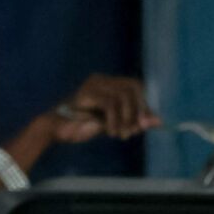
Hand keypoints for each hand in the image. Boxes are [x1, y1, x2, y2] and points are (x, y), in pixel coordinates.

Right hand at [41, 74, 157, 144]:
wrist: (55, 130)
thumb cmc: (81, 126)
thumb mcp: (113, 125)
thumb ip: (134, 121)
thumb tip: (158, 121)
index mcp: (108, 84)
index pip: (136, 86)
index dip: (143, 105)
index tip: (142, 126)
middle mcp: (102, 79)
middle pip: (134, 87)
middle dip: (137, 111)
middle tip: (130, 132)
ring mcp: (94, 84)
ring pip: (124, 95)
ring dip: (126, 118)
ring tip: (119, 134)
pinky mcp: (87, 92)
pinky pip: (110, 104)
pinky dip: (114, 120)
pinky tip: (109, 131)